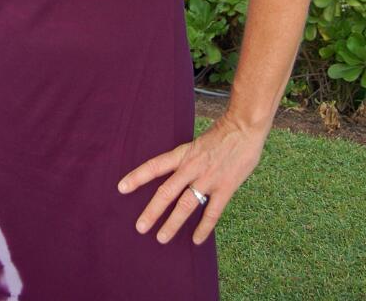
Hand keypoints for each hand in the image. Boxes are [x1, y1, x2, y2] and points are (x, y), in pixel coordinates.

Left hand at [116, 115, 267, 245]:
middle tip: (140, 227)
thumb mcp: (198, 142)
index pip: (155, 166)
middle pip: (167, 191)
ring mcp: (208, 179)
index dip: (137, 177)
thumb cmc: (222, 133)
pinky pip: (212, 212)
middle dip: (152, 211)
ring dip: (172, 223)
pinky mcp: (225, 187)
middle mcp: (192, 167)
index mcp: (183, 154)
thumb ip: (189, 159)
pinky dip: (204, 227)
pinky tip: (197, 240)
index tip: (122, 188)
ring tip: (161, 238)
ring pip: (186, 205)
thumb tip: (180, 174)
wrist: (244, 126)